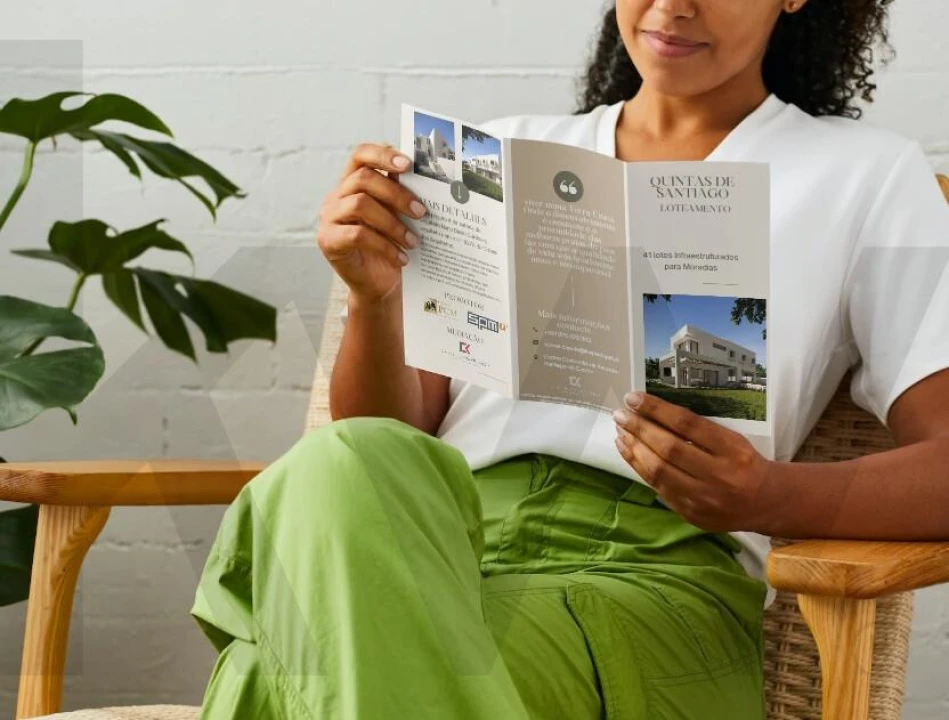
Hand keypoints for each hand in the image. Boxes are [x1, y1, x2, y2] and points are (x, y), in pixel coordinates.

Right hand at [317, 143, 427, 301]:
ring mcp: (329, 217)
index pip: (361, 155)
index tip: (408, 164)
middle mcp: (336, 196)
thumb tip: (423, 175)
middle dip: (397, 194)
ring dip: (392, 223)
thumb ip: (400, 194)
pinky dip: (384, 246)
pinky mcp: (328, 241)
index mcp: (352, 183)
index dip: (383, 154)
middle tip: (422, 212)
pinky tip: (401, 257)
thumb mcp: (398, 216)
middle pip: (363, 178)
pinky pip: (357, 235)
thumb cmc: (390, 245)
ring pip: (359, 204)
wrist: (379, 284)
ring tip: (413, 241)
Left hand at [612, 392, 770, 532]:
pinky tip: (628, 451)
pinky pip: (657, 487)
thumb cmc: (744, 463)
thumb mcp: (732, 440)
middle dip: (639, 428)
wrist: (765, 503)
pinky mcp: (690, 513)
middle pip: (669, 448)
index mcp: (732, 450)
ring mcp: (703, 498)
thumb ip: (699, 430)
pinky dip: (639, 467)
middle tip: (620, 414)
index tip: (634, 398)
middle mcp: (718, 476)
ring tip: (620, 431)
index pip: (687, 424)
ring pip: (658, 471)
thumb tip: (654, 412)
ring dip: (634, 448)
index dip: (656, 409)